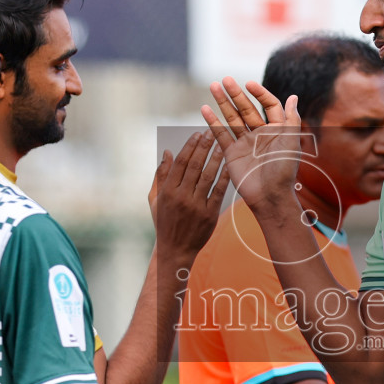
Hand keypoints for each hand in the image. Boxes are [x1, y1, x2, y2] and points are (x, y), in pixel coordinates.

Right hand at [149, 131, 229, 263]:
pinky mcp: (209, 215)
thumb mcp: (155, 199)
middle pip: (194, 166)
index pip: (180, 162)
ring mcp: (196, 206)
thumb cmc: (164, 222)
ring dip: (215, 158)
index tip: (197, 134)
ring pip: (208, 176)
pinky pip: (218, 192)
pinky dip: (223, 177)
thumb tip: (166, 152)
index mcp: (167, 191)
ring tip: (222, 144)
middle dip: (204, 147)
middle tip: (211, 133)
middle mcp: (181, 197)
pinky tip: (228, 166)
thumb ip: (160, 175)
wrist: (175, 250)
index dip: (189, 146)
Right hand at [200, 77, 306, 218]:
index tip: (249, 84)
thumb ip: (291, 119)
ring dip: (223, 102)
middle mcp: (261, 134)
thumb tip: (293, 96)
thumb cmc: (284, 171)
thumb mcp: (291, 142)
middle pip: (247, 108)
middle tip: (224, 79)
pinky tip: (205, 108)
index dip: (260, 93)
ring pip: (232, 118)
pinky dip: (213, 122)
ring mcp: (245, 143)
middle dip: (236, 94)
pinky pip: (221, 134)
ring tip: (213, 86)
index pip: (268, 105)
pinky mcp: (232, 153)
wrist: (270, 197)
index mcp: (277, 130)